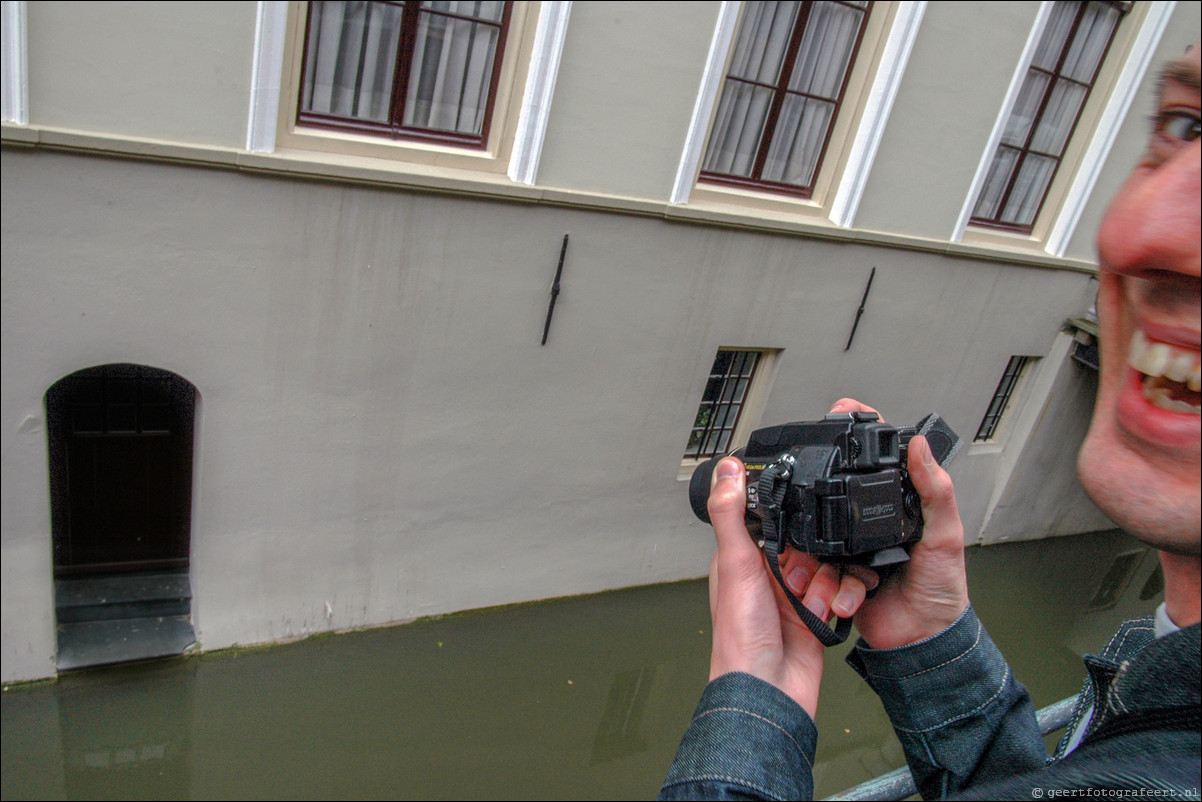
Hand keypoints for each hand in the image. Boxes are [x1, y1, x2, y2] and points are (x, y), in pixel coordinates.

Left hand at [706, 455, 868, 716]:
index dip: (787, 516)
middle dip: (811, 556)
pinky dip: (839, 599)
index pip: (772, 518)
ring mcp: (794, 594)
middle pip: (807, 540)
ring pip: (828, 563)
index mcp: (742, 557)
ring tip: (809, 601)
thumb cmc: (740, 637)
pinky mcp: (817, 613)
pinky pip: (842, 590)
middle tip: (795, 577)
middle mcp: (768, 573)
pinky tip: (826, 611)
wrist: (769, 690)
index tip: (796, 520)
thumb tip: (726, 468)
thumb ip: (731, 513)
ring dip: (825, 581)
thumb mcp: (734, 563)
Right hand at [829, 399, 969, 649]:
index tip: (839, 414)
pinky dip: (823, 585)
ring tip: (826, 576)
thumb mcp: (947, 536)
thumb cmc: (943, 591)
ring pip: (818, 537)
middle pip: (832, 497)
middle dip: (815, 503)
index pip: (875, 464)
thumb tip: (921, 446)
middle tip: (803, 500)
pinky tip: (837, 595)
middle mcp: (870, 524)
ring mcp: (850, 550)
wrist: (923, 643)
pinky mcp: (836, 577)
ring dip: (816, 561)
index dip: (856, 438)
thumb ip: (936, 491)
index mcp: (897, 508)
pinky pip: (817, 571)